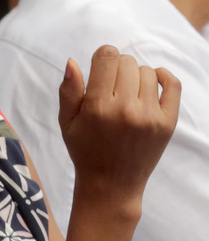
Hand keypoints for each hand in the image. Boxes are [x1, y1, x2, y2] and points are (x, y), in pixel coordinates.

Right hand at [58, 45, 180, 212]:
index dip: (102, 57)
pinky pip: (172, 84)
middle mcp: (126, 109)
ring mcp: (150, 116)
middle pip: (127, 62)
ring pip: (147, 72)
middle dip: (116, 68)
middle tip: (110, 87)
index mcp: (98, 107)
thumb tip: (73, 61)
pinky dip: (162, 76)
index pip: (107, 57)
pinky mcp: (168, 123)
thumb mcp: (66, 122)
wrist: (111, 184)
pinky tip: (151, 83)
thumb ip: (69, 91)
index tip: (99, 68)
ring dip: (135, 76)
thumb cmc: (85, 150)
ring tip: (127, 93)